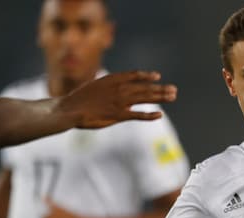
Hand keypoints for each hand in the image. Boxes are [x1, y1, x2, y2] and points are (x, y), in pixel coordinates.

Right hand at [60, 70, 176, 127]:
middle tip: (174, 90)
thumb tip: (116, 87)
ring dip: (160, 97)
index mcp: (112, 80)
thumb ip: (108, 86)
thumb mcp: (95, 86)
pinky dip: (149, 115)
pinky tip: (159, 114)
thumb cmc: (80, 99)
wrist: (70, 109)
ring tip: (172, 97)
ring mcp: (119, 102)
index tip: (157, 76)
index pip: (133, 75)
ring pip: (145, 98)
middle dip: (160, 89)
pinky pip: (138, 115)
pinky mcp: (118, 115)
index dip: (146, 76)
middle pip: (144, 87)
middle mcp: (119, 89)